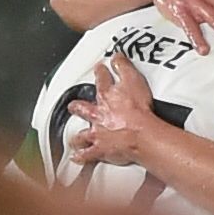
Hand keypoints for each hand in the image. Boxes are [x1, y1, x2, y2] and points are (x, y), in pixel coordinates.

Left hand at [66, 53, 160, 168]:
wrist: (140, 133)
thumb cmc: (139, 110)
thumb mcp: (134, 80)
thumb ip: (124, 67)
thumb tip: (117, 57)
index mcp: (106, 96)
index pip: (101, 80)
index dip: (100, 73)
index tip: (99, 69)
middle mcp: (98, 114)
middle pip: (83, 108)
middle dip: (77, 106)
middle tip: (74, 106)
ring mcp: (97, 133)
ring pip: (81, 134)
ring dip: (77, 136)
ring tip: (73, 138)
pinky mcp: (100, 149)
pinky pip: (87, 154)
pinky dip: (81, 156)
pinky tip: (77, 157)